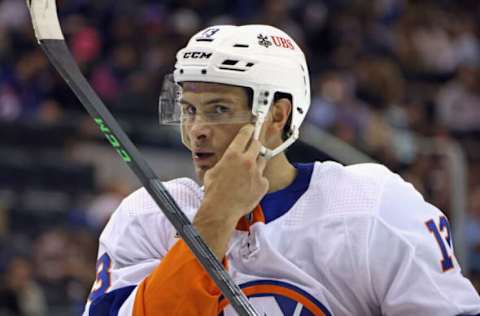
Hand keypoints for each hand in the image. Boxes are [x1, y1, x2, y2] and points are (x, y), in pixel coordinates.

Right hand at [192, 124, 268, 259]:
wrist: (222, 210)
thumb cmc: (214, 192)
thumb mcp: (213, 172)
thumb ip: (223, 162)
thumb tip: (225, 161)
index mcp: (233, 155)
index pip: (245, 135)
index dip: (248, 129)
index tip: (251, 128)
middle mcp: (247, 161)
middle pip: (257, 144)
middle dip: (255, 144)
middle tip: (252, 148)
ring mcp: (257, 173)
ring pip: (262, 161)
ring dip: (256, 164)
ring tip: (247, 174)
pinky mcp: (263, 184)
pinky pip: (263, 178)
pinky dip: (258, 181)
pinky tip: (249, 187)